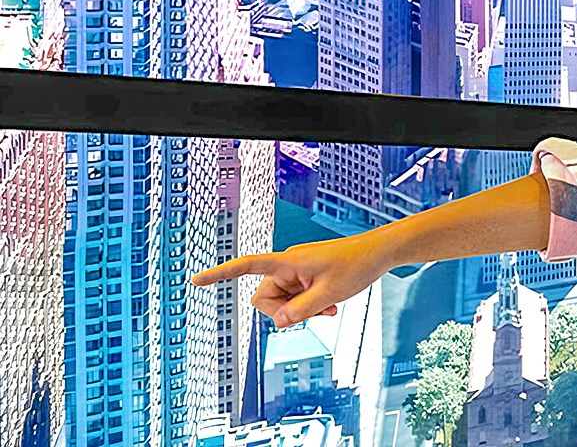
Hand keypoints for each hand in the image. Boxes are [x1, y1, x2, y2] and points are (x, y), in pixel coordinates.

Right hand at [191, 231, 394, 328]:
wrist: (378, 254)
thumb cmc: (356, 266)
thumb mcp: (328, 294)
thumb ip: (299, 311)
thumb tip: (277, 322)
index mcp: (288, 262)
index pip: (247, 265)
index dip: (221, 274)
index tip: (196, 280)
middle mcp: (287, 265)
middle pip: (264, 298)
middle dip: (283, 311)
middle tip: (314, 311)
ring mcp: (296, 272)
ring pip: (281, 302)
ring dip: (300, 311)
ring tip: (327, 309)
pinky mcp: (305, 278)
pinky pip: (294, 299)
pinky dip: (307, 307)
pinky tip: (328, 308)